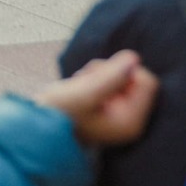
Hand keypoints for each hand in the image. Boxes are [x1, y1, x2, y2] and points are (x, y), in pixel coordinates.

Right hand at [38, 51, 158, 148]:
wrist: (39, 128)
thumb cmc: (60, 113)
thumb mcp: (84, 92)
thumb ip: (111, 75)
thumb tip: (134, 57)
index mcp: (131, 121)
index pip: (146, 82)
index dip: (124, 70)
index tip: (98, 75)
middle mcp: (132, 121)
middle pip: (134, 79)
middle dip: (108, 72)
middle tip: (84, 80)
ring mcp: (122, 118)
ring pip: (122, 79)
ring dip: (99, 74)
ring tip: (79, 84)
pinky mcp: (111, 112)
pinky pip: (113, 85)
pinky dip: (96, 80)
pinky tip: (81, 88)